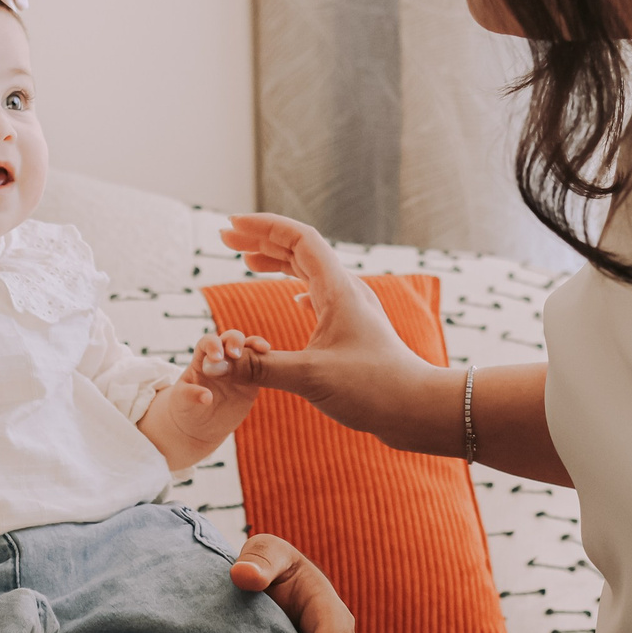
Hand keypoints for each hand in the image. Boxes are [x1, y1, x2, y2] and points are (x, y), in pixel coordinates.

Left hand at [156, 328, 272, 445]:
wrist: (202, 426)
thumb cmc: (187, 408)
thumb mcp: (182, 401)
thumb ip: (191, 395)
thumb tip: (207, 397)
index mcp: (202, 359)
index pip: (208, 342)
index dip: (213, 345)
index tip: (217, 357)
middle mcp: (222, 359)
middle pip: (230, 339)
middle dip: (235, 341)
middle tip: (236, 354)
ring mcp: (238, 369)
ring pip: (249, 348)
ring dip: (256, 345)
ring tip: (263, 350)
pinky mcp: (251, 382)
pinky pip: (262, 367)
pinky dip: (268, 362)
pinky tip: (274, 364)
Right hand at [217, 213, 448, 448]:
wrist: (416, 407)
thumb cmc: (373, 388)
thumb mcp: (310, 377)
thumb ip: (260, 367)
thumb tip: (214, 362)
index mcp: (337, 289)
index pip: (298, 239)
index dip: (263, 227)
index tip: (232, 225)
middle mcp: (346, 291)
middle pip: (300, 249)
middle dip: (262, 239)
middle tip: (227, 237)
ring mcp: (352, 309)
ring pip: (311, 271)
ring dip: (278, 262)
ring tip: (248, 261)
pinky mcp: (355, 329)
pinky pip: (322, 296)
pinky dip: (299, 289)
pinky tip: (292, 302)